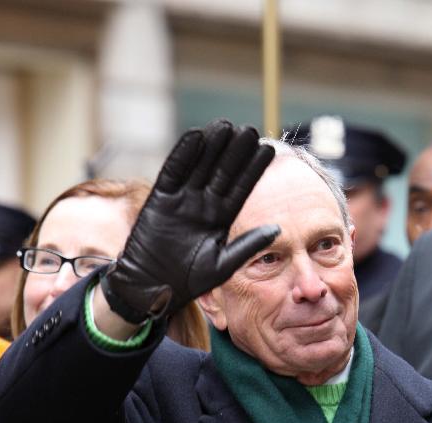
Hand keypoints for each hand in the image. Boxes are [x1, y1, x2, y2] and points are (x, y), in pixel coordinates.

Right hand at [101, 119, 279, 323]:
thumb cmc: (189, 280)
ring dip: (212, 146)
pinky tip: (196, 136)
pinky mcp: (161, 198)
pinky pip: (174, 171)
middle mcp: (203, 205)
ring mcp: (182, 199)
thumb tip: (278, 230)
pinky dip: (183, 154)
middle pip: (222, 172)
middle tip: (250, 131)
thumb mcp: (223, 264)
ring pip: (200, 166)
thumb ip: (247, 245)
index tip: (268, 151)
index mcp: (221, 218)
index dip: (252, 170)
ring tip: (225, 126)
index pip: (240, 189)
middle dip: (235, 152)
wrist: (153, 286)